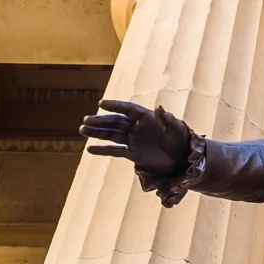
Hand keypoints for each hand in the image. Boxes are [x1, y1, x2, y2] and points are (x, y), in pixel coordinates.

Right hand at [79, 99, 194, 187]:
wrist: (182, 159)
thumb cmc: (182, 140)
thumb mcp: (177, 129)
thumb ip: (168, 120)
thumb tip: (160, 108)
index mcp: (147, 117)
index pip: (128, 109)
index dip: (115, 106)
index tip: (101, 104)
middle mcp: (137, 127)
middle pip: (116, 122)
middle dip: (101, 121)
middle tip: (86, 120)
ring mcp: (133, 140)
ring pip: (112, 134)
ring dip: (97, 132)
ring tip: (82, 130)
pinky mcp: (132, 153)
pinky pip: (115, 150)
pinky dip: (102, 150)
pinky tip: (89, 149)